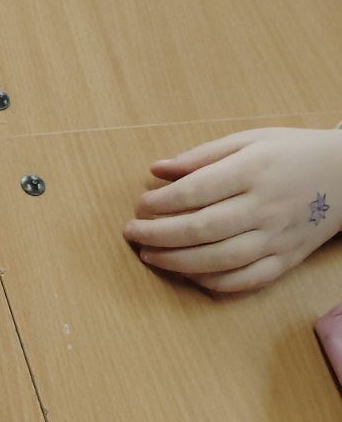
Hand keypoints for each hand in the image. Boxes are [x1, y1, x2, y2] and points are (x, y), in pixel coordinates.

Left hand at [123, 127, 341, 292]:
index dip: (161, 203)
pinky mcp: (287, 260)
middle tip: (132, 234)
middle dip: (159, 235)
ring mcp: (278, 237)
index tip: (140, 206)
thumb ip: (201, 156)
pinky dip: (213, 282)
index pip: (196, 191)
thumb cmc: (291, 152)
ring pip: (220, 260)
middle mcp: (266, 206)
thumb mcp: (249, 139)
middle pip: (202, 229)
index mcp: (254, 170)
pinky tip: (188, 274)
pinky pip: (246, 280)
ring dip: (177, 262)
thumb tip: (156, 169)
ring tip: (149, 256)